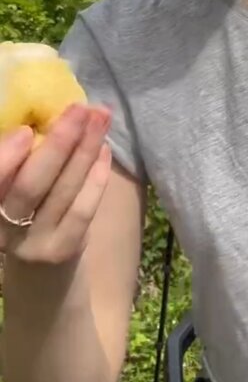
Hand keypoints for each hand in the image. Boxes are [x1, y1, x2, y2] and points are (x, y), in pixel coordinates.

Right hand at [0, 104, 111, 264]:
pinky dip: (96, 178)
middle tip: (80, 110)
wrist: (37, 272)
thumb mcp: (10, 186)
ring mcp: (32, 243)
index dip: (5, 159)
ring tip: (101, 118)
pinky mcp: (61, 250)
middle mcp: (1, 228)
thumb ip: (19, 159)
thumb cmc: (22, 211)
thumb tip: (49, 111)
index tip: (26, 131)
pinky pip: (82, 210)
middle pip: (30, 186)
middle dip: (59, 143)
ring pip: (62, 192)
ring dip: (85, 150)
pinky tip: (104, 151)